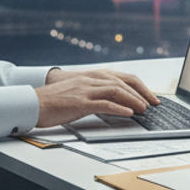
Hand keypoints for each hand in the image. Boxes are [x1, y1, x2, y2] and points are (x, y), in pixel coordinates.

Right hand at [34, 68, 159, 128]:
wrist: (34, 102)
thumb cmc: (55, 100)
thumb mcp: (79, 92)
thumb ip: (96, 93)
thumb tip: (116, 104)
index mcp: (93, 76)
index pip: (123, 77)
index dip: (140, 86)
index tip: (151, 97)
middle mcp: (91, 79)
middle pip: (124, 82)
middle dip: (142, 92)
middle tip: (155, 104)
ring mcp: (86, 90)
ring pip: (116, 90)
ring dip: (133, 99)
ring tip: (145, 109)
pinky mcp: (80, 102)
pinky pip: (104, 103)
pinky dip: (119, 107)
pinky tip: (128, 113)